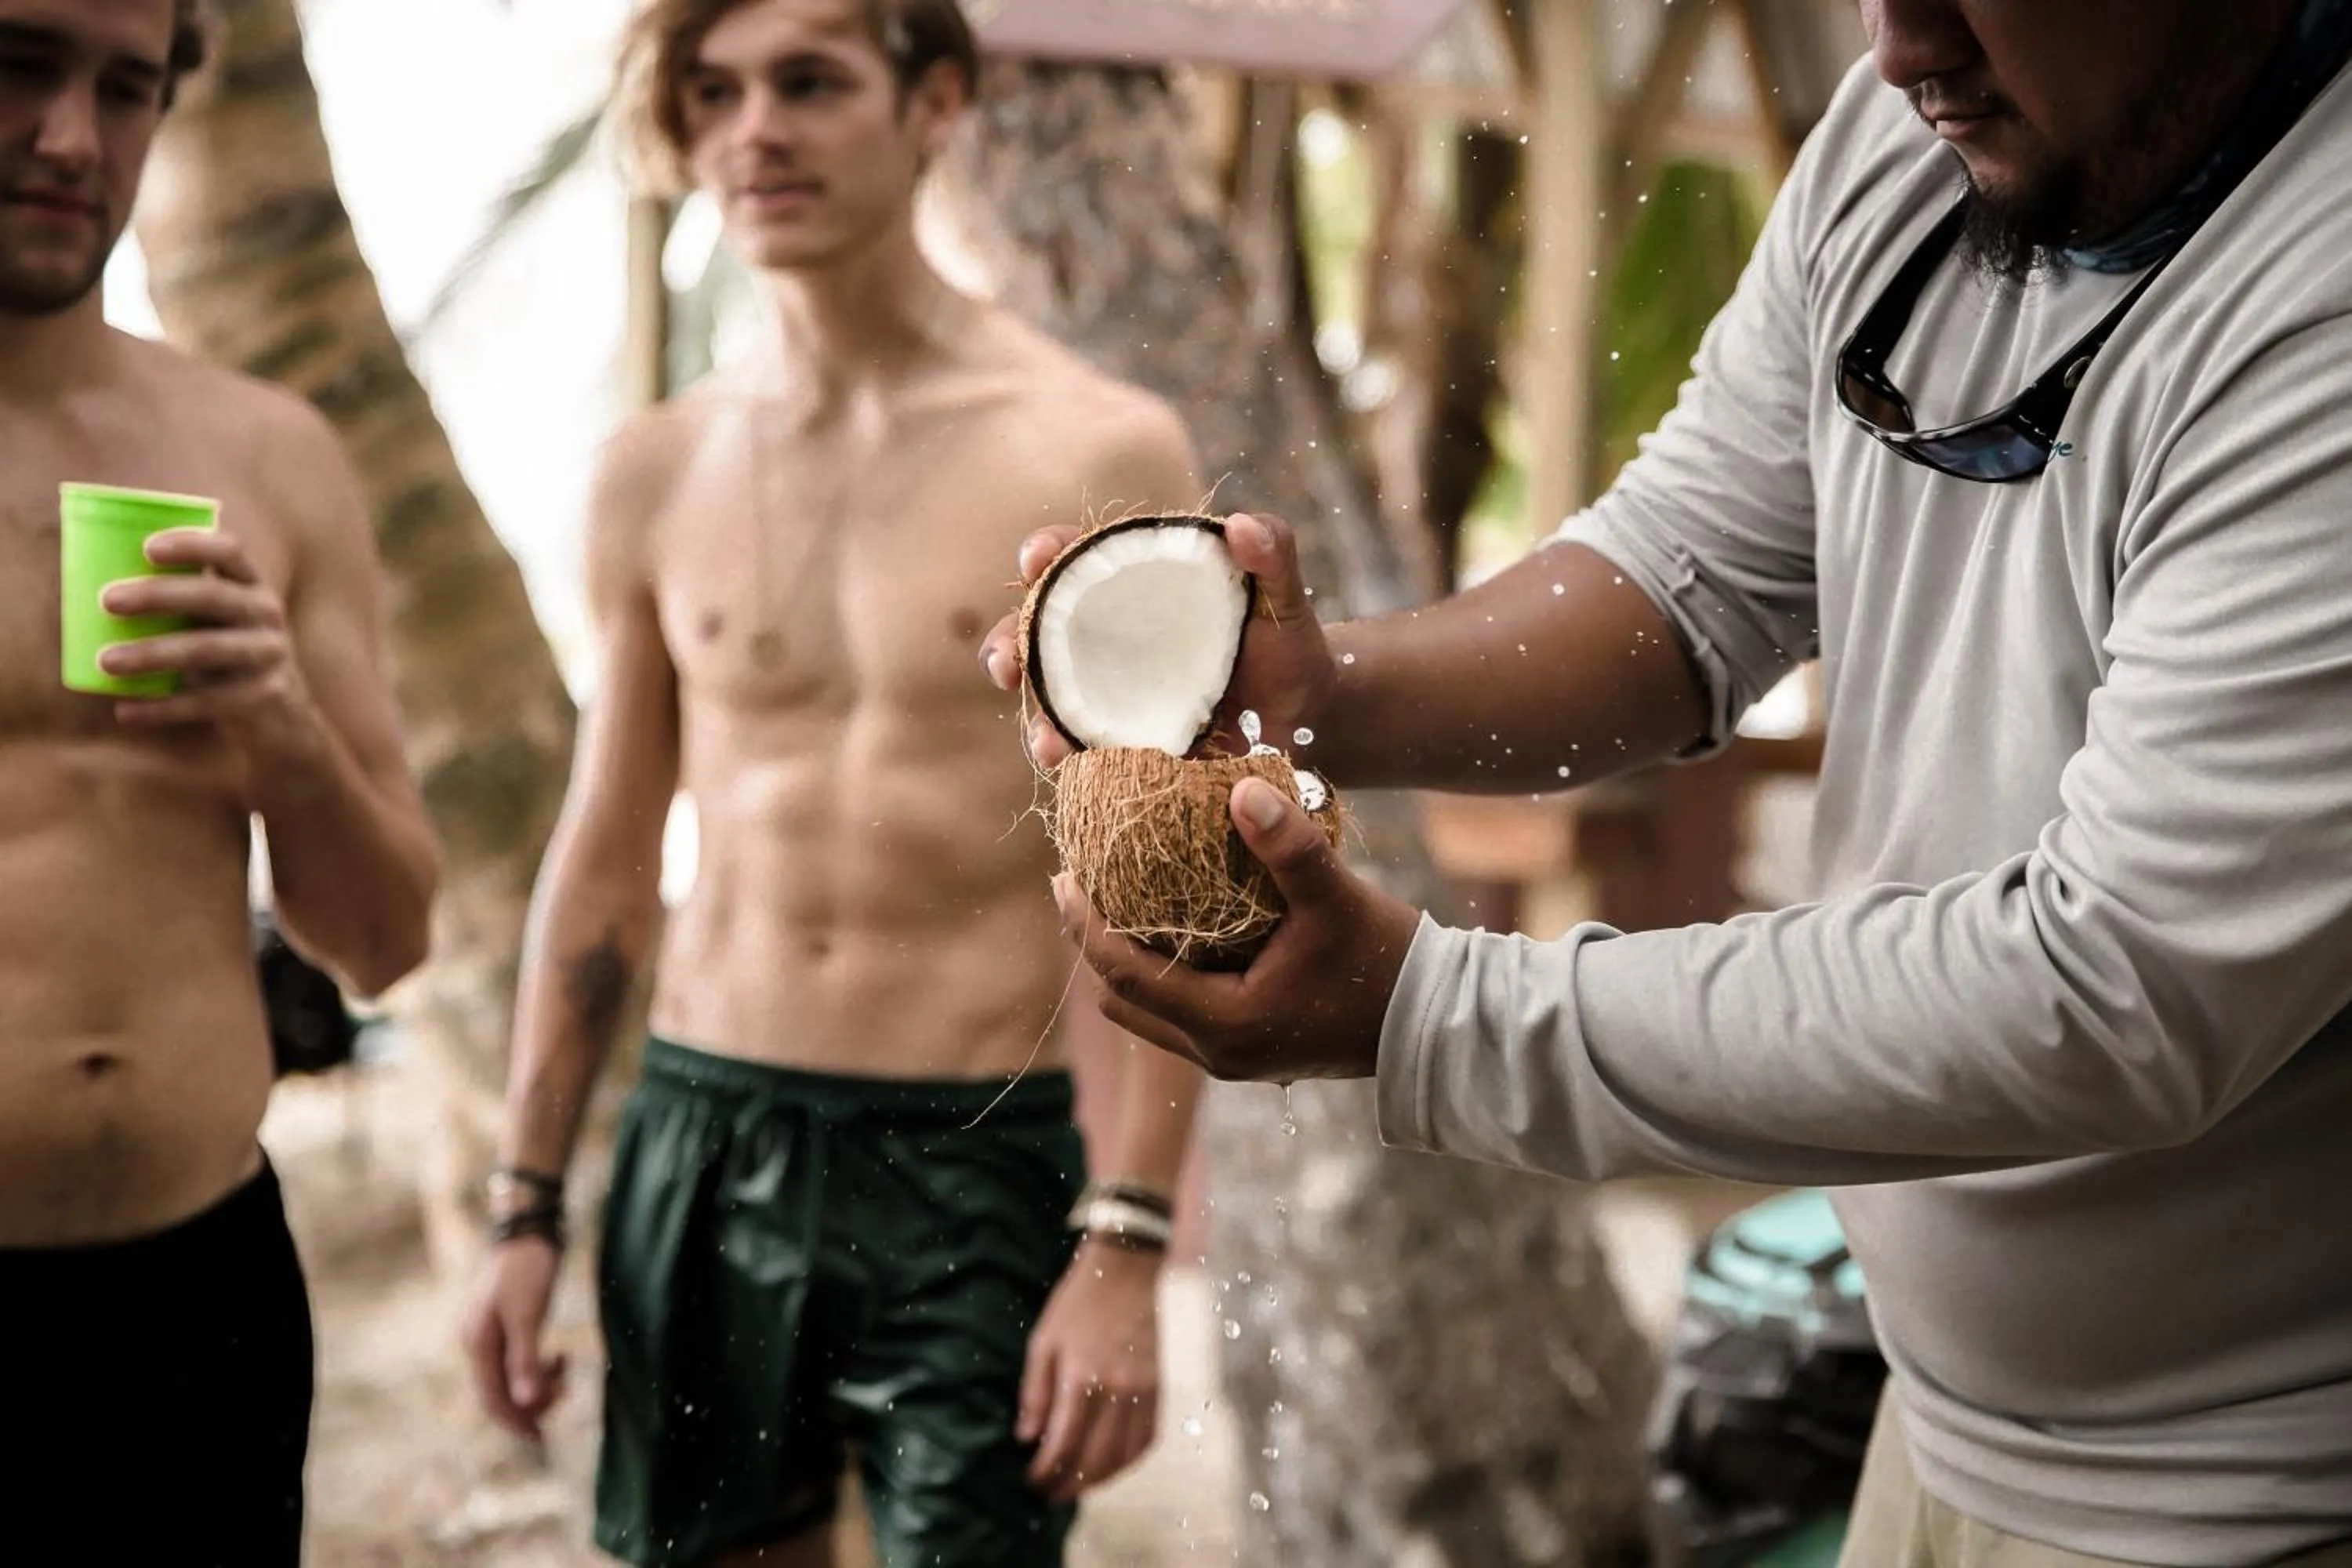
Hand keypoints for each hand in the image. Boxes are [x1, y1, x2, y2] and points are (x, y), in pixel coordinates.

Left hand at [96, 527, 316, 751]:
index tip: (146, 548)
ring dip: (151, 654)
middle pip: (212, 597)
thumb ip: (177, 603)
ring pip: (205, 650)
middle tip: (107, 600)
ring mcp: (269, 655)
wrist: (281, 718)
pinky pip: (206, 701)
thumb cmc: (224, 655)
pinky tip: (125, 711)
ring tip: (105, 662)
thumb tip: (90, 585)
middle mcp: (266, 614)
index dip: (192, 545)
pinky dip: (162, 708)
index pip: (230, 551)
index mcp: (251, 585)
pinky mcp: (263, 696)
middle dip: (158, 595)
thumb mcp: (216, 622)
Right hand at [463, 1239, 569, 1442]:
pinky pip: (519, 1359)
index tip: (542, 1438)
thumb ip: (526, 1359)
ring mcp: (490, 1332)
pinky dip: (539, 1365)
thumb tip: (527, 1403)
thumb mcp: (529, 1314)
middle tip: (567, 1390)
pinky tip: (559, 1357)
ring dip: (540, 1382)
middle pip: (501, 1390)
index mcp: (478, 1344)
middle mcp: (478, 1342)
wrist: (528, 1225)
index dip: (516, 1422)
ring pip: (512, 1376)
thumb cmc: (528, 1267)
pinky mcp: (506, 1322)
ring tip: (566, 1366)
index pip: (493, 1398)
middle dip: (533, 1400)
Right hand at [980, 513, 1340, 769]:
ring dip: (1037, 716)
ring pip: (1051, 696)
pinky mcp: (1123, 740)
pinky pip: (1083, 746)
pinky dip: (1072, 756)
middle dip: (1011, 642)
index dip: (1048, 553)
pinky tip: (1072, 768)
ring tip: (1047, 743)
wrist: (1307, 719)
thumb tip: (1241, 526)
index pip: (1078, 557)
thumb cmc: (1289, 644)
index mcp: (1137, 583)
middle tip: (1005, 663)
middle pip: (1040, 630)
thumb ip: (1273, 553)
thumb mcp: (1285, 596)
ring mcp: (1111, 691)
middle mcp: (1110, 635)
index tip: (1037, 559)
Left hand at [1018, 1240, 1162, 1502]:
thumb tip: (1026, 1438)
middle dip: (1068, 1484)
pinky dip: (1128, 1462)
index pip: (1062, 1445)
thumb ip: (1034, 1392)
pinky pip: (1147, 1440)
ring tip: (1075, 1486)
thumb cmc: (1079, 1302)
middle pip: (1093, 1460)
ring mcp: (1143, 1391)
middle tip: (1050, 1494)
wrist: (1130, 1268)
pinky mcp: (1159, 1389)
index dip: (1044, 1472)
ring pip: (1123, 1457)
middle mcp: (1116, 1390)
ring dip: (1097, 1480)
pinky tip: (1110, 1466)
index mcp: (1081, 1377)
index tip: (1031, 1481)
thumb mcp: (1044, 1339)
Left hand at [1057, 776, 1418, 1081]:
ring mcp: (1234, 1058)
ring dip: (1123, 962)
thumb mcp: (1336, 897)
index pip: (1124, 973)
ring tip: (1113, 901)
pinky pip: (1179, 1013)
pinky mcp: (1252, 1050)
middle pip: (1123, 1000)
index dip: (1083, 926)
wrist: (1436, 1023)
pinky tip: (1169, 927)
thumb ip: (1288, 845)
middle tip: (1077, 885)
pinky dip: (1158, 974)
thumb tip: (1239, 787)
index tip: (1061, 875)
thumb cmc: (1386, 963)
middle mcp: (1218, 1052)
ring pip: (1148, 1012)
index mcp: (1225, 1023)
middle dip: (1091, 944)